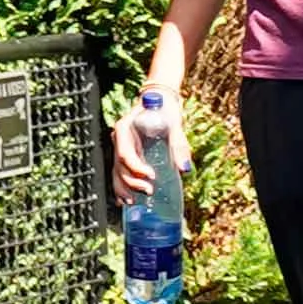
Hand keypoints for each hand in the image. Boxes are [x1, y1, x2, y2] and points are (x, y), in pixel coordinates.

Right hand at [108, 63, 177, 197]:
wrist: (160, 102)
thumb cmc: (165, 110)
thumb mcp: (174, 125)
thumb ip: (179, 146)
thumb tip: (185, 169)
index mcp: (125, 129)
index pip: (125, 153)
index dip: (136, 168)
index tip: (151, 176)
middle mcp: (119, 139)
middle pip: (120, 166)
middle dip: (132, 182)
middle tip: (149, 191)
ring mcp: (121, 148)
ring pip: (117, 172)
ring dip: (124, 188)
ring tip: (133, 201)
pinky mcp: (126, 155)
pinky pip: (120, 173)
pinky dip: (122, 186)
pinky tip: (126, 200)